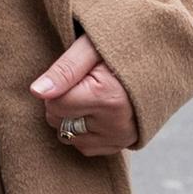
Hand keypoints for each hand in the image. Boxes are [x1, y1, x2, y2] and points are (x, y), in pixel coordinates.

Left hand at [29, 34, 136, 158]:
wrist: (156, 56)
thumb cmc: (118, 46)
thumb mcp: (89, 47)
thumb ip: (63, 70)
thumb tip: (36, 92)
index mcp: (107, 96)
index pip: (54, 105)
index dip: (55, 89)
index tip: (73, 75)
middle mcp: (116, 122)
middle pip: (59, 123)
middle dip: (62, 103)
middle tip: (83, 83)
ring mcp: (121, 136)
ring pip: (69, 138)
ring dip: (71, 119)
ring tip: (90, 96)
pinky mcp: (124, 144)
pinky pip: (86, 147)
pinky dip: (84, 132)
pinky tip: (96, 111)